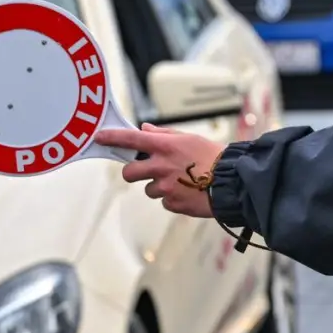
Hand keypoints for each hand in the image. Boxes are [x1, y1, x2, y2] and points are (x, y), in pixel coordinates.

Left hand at [95, 124, 227, 218]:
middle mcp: (161, 166)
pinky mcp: (172, 204)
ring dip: (159, 187)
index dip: (112, 137)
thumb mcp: (190, 139)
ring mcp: (165, 187)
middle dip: (134, 173)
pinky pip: (164, 202)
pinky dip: (173, 198)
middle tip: (147, 172)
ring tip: (182, 182)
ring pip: (148, 189)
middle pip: (129, 173)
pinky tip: (189, 192)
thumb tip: (144, 129)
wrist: (232, 182)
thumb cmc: (214, 157)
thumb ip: (164, 135)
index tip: (99, 137)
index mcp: (165, 146)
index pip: (131, 139)